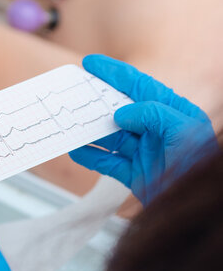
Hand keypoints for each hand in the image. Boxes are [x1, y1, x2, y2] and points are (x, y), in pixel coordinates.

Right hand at [70, 55, 218, 205]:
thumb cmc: (200, 167)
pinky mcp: (134, 174)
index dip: (114, 73)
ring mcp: (143, 152)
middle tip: (73, 90)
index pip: (138, 86)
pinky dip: (90, 156)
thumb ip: (154, 115)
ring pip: (110, 136)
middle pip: (119, 109)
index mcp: (171, 113)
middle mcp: (154, 130)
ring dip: (90, 130)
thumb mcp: (184, 132)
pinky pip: (107, 162)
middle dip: (96, 100)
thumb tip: (121, 114)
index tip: (90, 63)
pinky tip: (76, 150)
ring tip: (69, 122)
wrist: (195, 207)